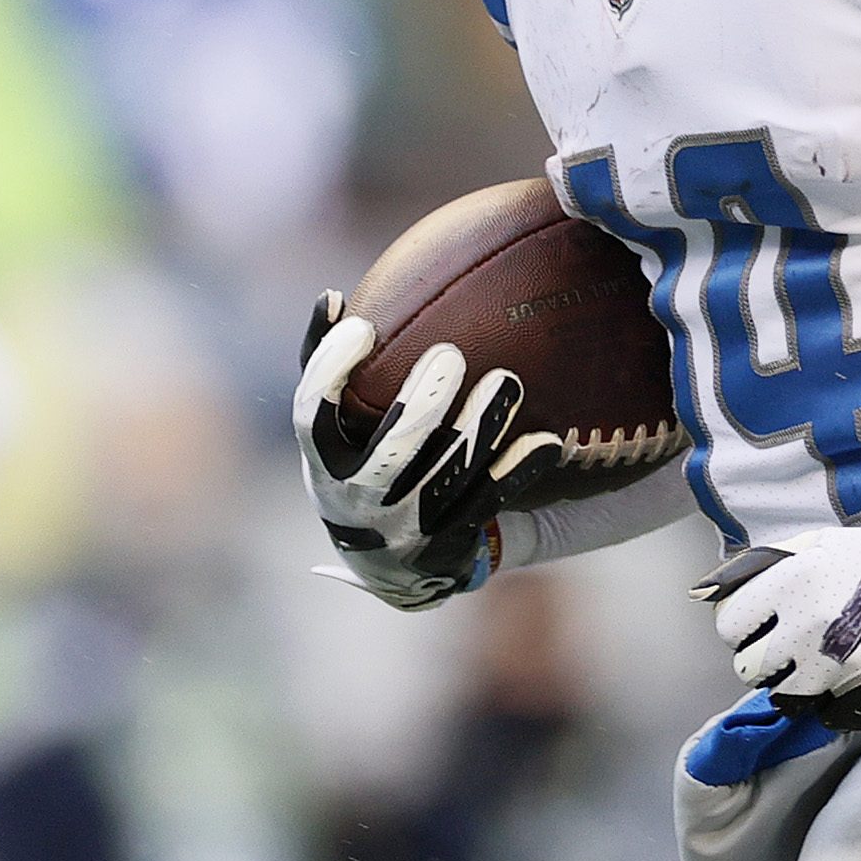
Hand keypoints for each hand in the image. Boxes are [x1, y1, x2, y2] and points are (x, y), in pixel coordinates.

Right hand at [291, 290, 516, 609]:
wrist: (389, 562)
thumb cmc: (357, 462)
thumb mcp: (333, 426)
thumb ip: (324, 363)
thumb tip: (331, 297)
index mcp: (323, 464)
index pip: (314, 416)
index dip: (331, 373)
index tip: (361, 327)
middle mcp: (358, 501)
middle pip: (390, 451)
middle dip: (422, 405)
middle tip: (451, 355)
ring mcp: (405, 526)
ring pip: (446, 477)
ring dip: (479, 429)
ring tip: (508, 381)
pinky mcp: (449, 542)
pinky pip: (489, 503)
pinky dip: (517, 471)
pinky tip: (546, 440)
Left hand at [695, 523, 860, 729]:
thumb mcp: (824, 545)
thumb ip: (767, 564)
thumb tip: (707, 590)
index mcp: (795, 579)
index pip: (729, 624)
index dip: (741, 627)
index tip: (760, 625)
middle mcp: (809, 622)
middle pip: (748, 666)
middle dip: (762, 657)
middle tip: (789, 646)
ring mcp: (835, 662)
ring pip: (779, 694)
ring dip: (790, 681)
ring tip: (815, 662)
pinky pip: (819, 711)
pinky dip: (824, 701)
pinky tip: (841, 679)